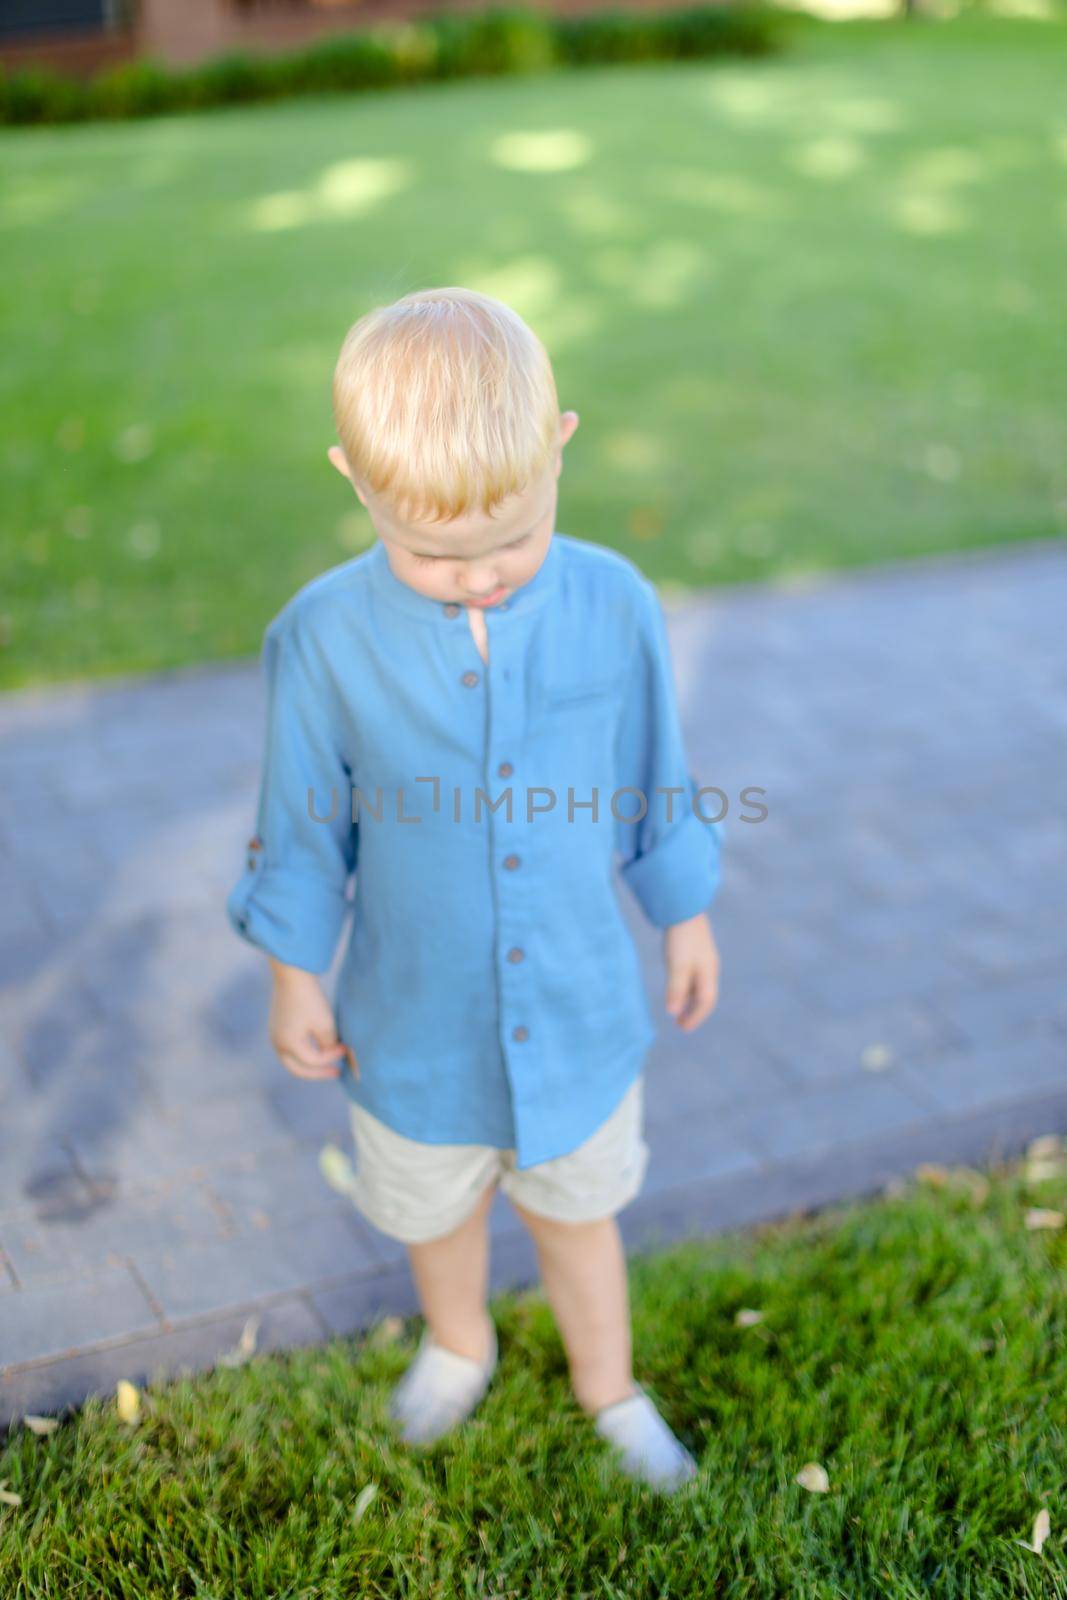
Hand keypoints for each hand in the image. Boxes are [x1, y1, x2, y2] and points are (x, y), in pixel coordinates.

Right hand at [267, 959, 357, 1080]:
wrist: (292, 974)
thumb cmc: (309, 999)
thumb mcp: (325, 1024)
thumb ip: (328, 1045)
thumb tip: (330, 1054)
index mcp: (288, 1045)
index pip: (313, 1061)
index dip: (332, 1057)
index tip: (346, 1048)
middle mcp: (278, 1044)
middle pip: (298, 1069)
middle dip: (318, 1073)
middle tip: (336, 1073)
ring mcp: (275, 1035)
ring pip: (292, 1060)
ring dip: (310, 1063)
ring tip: (328, 1061)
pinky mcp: (276, 1026)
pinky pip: (290, 1047)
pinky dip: (304, 1052)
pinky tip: (317, 1046)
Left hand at [663, 913, 719, 1031]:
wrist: (683, 908)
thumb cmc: (681, 939)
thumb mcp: (677, 966)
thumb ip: (676, 989)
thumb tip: (673, 1012)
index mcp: (708, 973)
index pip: (706, 1001)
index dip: (696, 1017)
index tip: (683, 1028)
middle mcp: (709, 968)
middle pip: (705, 996)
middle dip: (694, 1012)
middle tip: (681, 1025)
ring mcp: (703, 959)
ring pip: (699, 986)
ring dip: (689, 1001)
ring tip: (678, 1011)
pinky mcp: (695, 951)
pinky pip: (694, 976)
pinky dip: (686, 988)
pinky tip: (677, 988)